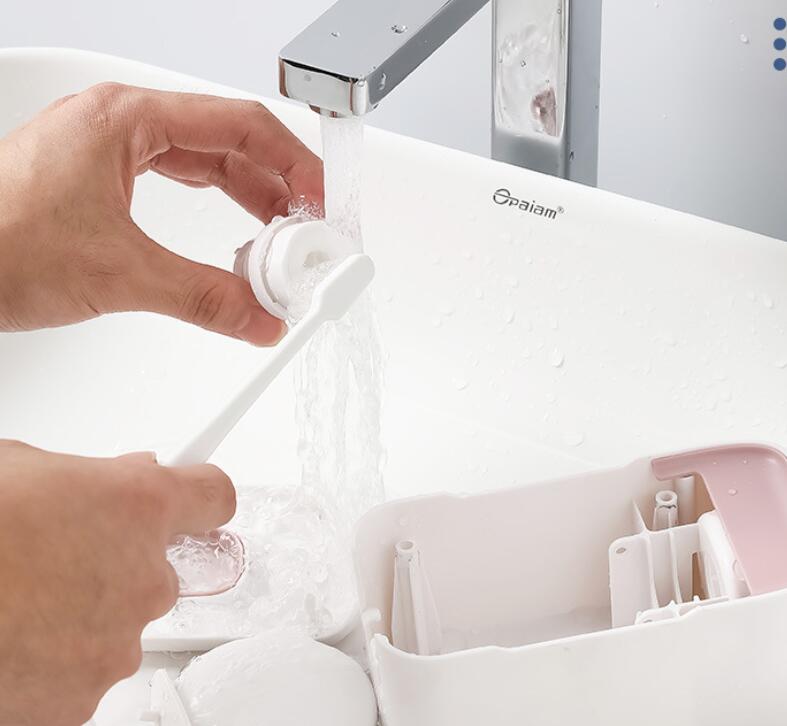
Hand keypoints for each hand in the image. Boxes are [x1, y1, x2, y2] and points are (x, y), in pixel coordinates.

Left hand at [0, 83, 323, 342]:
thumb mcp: (119, 273)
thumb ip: (204, 296)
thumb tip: (258, 316)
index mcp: (127, 120)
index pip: (239, 124)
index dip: (293, 161)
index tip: (321, 198)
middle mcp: (122, 127)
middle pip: (228, 143)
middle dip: (276, 187)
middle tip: (308, 229)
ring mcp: (110, 153)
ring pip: (205, 165)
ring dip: (248, 201)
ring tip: (279, 240)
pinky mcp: (102, 182)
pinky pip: (178, 184)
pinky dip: (214, 211)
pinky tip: (232, 237)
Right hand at [0, 440, 235, 725]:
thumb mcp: (24, 469)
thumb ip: (90, 477)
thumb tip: (111, 481)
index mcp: (139, 506)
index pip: (213, 495)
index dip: (200, 498)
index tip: (195, 503)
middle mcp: (145, 576)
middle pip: (160, 568)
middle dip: (123, 563)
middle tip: (64, 557)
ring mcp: (119, 642)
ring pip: (122, 623)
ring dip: (89, 614)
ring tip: (26, 601)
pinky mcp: (83, 698)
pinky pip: (86, 671)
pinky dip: (59, 661)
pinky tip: (17, 639)